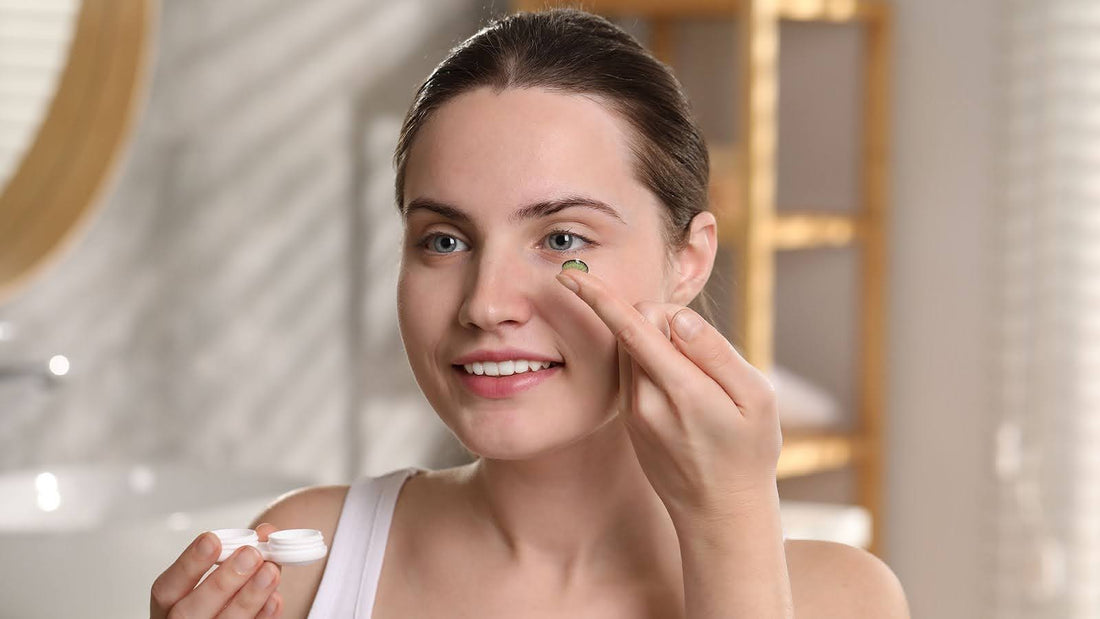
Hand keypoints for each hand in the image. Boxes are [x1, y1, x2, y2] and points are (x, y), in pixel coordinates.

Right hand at [150, 523, 282, 617]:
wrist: (237, 609)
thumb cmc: (227, 589)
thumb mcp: (225, 568)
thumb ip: (240, 550)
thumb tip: (265, 534)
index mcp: (170, 606)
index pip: (166, 590)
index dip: (188, 564)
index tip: (212, 540)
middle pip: (190, 613)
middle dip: (222, 582)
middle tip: (250, 555)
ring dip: (248, 597)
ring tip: (269, 571)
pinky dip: (263, 617)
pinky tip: (274, 598)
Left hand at [556, 269, 782, 522]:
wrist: (720, 514)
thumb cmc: (748, 453)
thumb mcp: (757, 399)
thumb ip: (716, 352)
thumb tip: (677, 318)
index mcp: (680, 390)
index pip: (631, 329)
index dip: (599, 298)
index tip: (570, 275)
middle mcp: (645, 400)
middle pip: (633, 330)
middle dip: (660, 319)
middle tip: (703, 352)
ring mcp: (632, 412)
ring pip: (630, 350)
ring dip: (654, 344)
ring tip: (697, 379)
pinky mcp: (629, 421)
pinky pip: (632, 374)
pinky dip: (652, 365)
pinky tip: (684, 394)